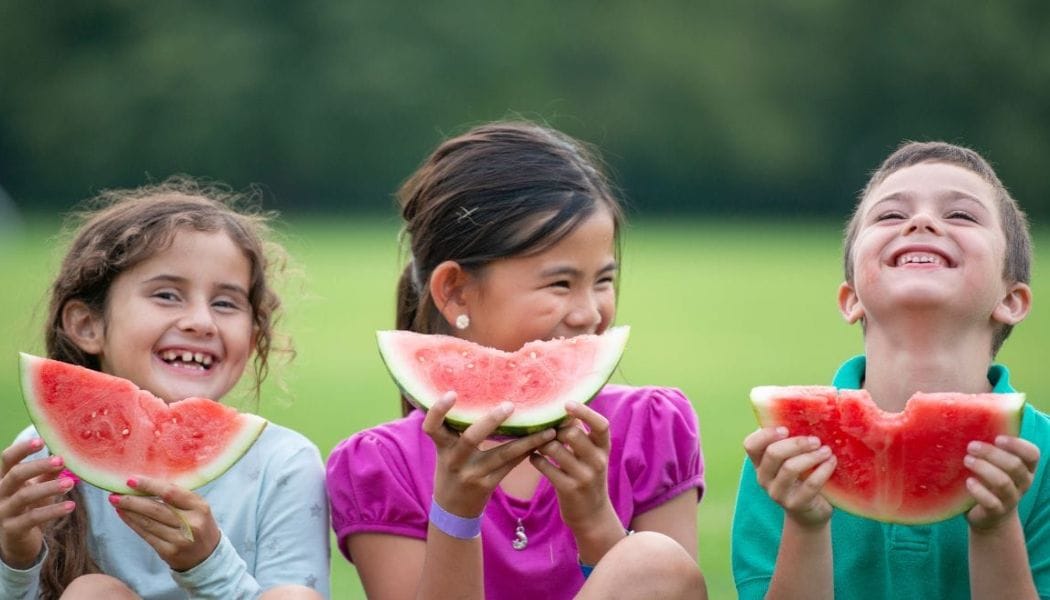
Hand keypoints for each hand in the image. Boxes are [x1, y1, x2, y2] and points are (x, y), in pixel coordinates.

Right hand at [0, 438, 75, 568]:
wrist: (17, 541)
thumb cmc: (28, 507)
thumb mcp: (37, 486)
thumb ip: (48, 472)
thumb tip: (66, 453)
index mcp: (4, 478)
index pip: (7, 459)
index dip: (22, 449)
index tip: (41, 440)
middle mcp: (0, 493)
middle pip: (15, 475)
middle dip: (38, 466)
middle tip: (61, 460)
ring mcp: (3, 511)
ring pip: (24, 496)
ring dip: (49, 488)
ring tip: (70, 483)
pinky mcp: (12, 529)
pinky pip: (33, 518)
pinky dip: (53, 511)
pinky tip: (71, 506)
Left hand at [110, 476, 220, 570]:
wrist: (207, 555)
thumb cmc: (199, 524)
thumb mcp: (197, 507)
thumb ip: (177, 496)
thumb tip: (146, 484)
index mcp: (199, 507)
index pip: (171, 493)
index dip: (149, 486)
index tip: (131, 480)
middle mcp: (191, 523)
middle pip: (156, 509)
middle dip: (132, 500)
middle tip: (115, 493)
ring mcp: (179, 539)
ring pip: (149, 523)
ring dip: (129, 511)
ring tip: (116, 501)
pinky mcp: (169, 552)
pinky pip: (147, 535)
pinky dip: (133, 524)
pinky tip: (124, 515)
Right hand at [424, 392, 556, 517]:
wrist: (452, 510)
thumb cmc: (451, 470)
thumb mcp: (446, 451)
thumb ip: (455, 429)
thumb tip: (479, 393)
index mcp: (442, 447)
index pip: (432, 427)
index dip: (439, 410)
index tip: (452, 393)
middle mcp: (454, 460)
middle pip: (471, 438)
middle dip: (491, 421)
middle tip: (510, 405)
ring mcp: (471, 474)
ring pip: (502, 454)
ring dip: (527, 441)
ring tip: (548, 429)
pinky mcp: (487, 485)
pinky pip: (510, 465)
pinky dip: (526, 452)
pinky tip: (542, 443)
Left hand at [529, 401, 613, 531]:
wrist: (592, 515)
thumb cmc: (587, 477)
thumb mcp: (592, 456)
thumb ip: (582, 435)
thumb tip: (563, 410)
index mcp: (604, 449)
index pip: (601, 425)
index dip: (585, 412)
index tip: (567, 403)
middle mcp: (598, 461)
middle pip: (572, 433)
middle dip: (555, 430)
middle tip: (546, 434)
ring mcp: (585, 476)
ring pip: (555, 448)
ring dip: (542, 444)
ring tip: (538, 445)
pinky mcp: (569, 489)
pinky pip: (546, 466)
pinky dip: (536, 460)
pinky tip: (534, 459)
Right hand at [743, 427, 836, 527]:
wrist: (810, 512)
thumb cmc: (802, 477)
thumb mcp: (792, 459)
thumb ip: (791, 441)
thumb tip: (807, 407)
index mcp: (760, 463)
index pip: (750, 445)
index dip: (766, 434)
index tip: (786, 428)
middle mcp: (764, 478)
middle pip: (773, 454)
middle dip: (796, 443)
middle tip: (815, 440)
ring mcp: (777, 493)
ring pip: (790, 468)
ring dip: (811, 456)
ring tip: (827, 450)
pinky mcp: (795, 504)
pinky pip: (810, 485)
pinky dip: (823, 470)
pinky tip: (832, 462)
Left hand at [965, 435, 1039, 530]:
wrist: (989, 517)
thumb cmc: (990, 482)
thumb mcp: (995, 465)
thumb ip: (992, 449)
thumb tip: (970, 420)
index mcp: (1026, 468)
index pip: (1033, 454)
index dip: (1017, 445)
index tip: (997, 438)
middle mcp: (1023, 483)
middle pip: (1014, 465)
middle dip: (991, 453)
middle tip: (971, 446)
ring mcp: (1011, 499)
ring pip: (1003, 482)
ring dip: (983, 468)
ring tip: (967, 460)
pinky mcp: (996, 512)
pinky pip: (991, 501)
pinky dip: (979, 490)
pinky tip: (968, 482)